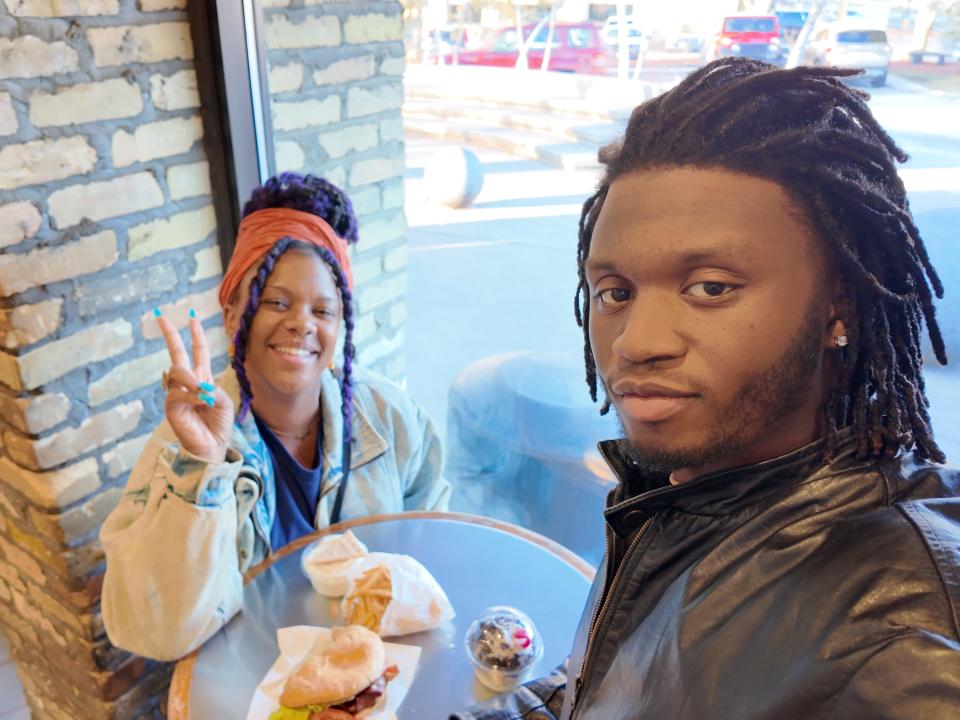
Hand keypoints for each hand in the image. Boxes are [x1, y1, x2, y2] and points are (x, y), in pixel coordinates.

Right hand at [157, 313, 234, 463]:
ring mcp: (176, 394)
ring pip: (177, 372)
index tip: (192, 318)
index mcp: (202, 379)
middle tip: (160, 316)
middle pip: (176, 354)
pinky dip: (192, 396)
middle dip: (169, 334)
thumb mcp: (223, 401)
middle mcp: (187, 384)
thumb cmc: (219, 425)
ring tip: (205, 394)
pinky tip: (201, 403)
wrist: (213, 446)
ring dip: (193, 380)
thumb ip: (212, 387)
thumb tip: (197, 383)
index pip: (197, 352)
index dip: (196, 335)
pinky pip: (178, 393)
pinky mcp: (171, 407)